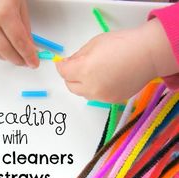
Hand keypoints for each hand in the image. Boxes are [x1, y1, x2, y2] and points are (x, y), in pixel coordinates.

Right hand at [0, 0, 38, 67]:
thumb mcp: (19, 4)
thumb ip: (25, 28)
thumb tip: (30, 48)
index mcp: (4, 12)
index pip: (20, 43)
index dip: (29, 56)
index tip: (34, 63)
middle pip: (6, 51)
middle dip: (18, 60)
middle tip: (26, 62)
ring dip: (7, 56)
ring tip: (15, 55)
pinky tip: (2, 47)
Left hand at [56, 19, 178, 102]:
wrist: (147, 56)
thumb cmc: (123, 44)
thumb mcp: (95, 43)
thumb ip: (78, 56)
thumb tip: (69, 63)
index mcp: (85, 70)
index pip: (64, 73)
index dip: (62, 67)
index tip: (63, 63)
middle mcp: (91, 87)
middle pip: (71, 86)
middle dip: (70, 77)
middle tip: (77, 68)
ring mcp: (101, 97)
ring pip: (83, 93)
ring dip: (83, 84)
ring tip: (95, 72)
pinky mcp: (111, 101)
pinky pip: (97, 97)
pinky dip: (96, 89)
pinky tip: (106, 78)